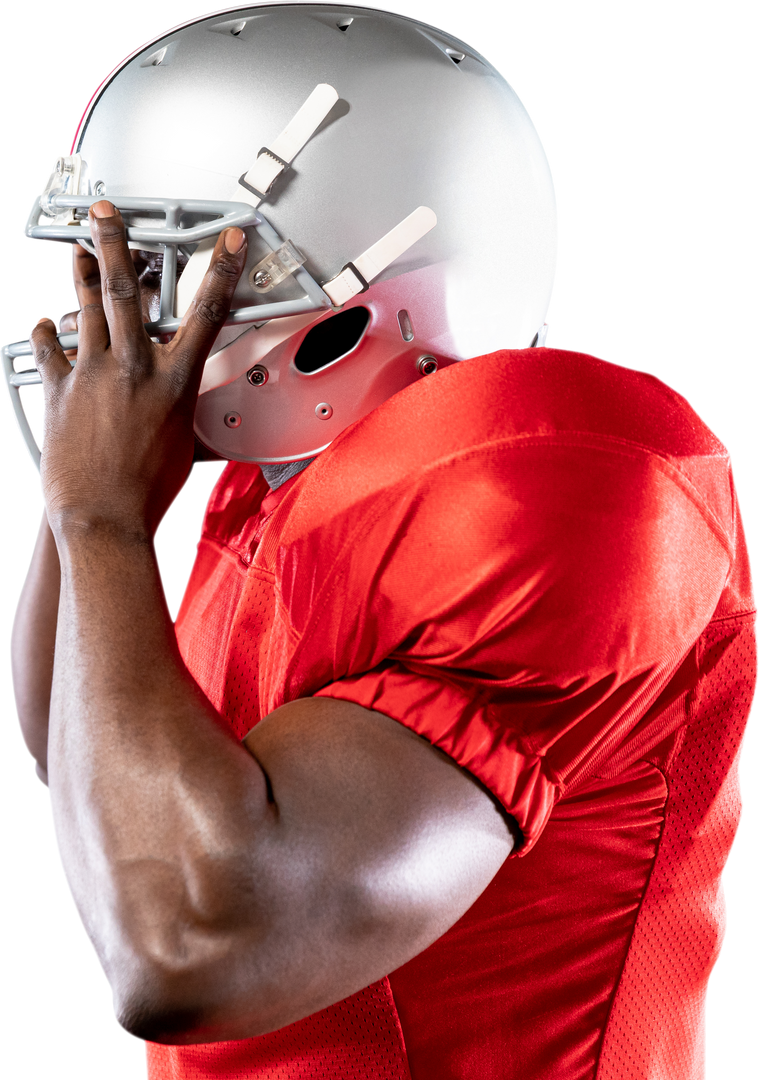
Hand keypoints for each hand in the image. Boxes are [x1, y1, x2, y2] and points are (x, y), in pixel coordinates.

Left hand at [29, 201, 245, 536]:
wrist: (104, 518)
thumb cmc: (148, 494)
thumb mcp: (183, 450)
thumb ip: (180, 418)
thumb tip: (180, 417)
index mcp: (175, 383)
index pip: (207, 315)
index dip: (221, 271)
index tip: (229, 241)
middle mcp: (134, 369)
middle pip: (128, 292)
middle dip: (118, 245)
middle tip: (107, 214)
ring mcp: (93, 376)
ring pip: (87, 310)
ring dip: (83, 276)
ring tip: (80, 250)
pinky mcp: (60, 391)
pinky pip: (50, 349)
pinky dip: (46, 332)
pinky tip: (44, 321)